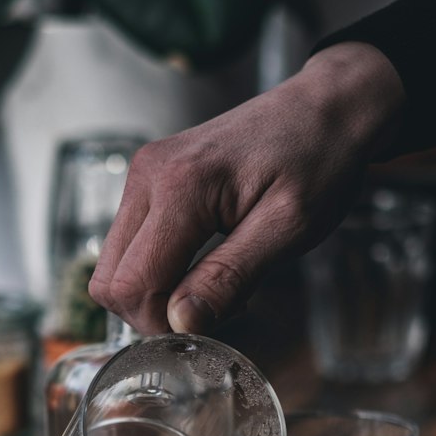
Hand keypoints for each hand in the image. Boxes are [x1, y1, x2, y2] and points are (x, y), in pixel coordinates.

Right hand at [88, 42, 405, 334]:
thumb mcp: (288, 229)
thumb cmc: (318, 160)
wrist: (326, 109)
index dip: (160, 322)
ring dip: (157, 292)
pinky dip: (161, 269)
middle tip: (212, 309)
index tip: (209, 325)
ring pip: (115, 266)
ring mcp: (144, 174)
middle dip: (153, 311)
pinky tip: (206, 262)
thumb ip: (229, 278)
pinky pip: (133, 245)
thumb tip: (180, 323)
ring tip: (215, 282)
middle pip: (109, 281)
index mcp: (180, 187)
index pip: (131, 285)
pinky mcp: (151, 179)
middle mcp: (149, 175)